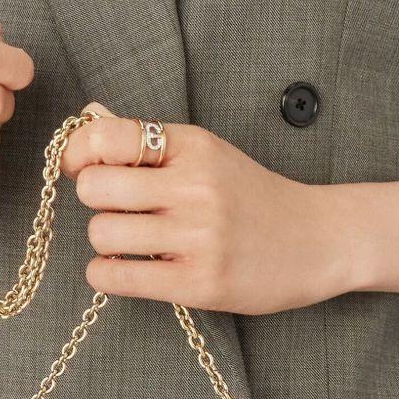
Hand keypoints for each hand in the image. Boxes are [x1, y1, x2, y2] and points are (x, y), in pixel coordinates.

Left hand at [59, 105, 352, 313]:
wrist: (319, 241)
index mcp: (194, 146)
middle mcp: (196, 186)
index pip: (107, 136)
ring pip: (103, 234)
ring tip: (131, 244)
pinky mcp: (201, 283)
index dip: (79, 153)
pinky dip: (107, 275)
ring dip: (105, 242)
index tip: (83, 168)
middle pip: (95, 187)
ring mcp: (200, 236)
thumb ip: (149, 141)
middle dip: (95, 202)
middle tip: (118, 211)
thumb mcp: (208, 154)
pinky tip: (125, 270)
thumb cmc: (255, 198)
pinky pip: (119, 278)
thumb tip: (89, 116)